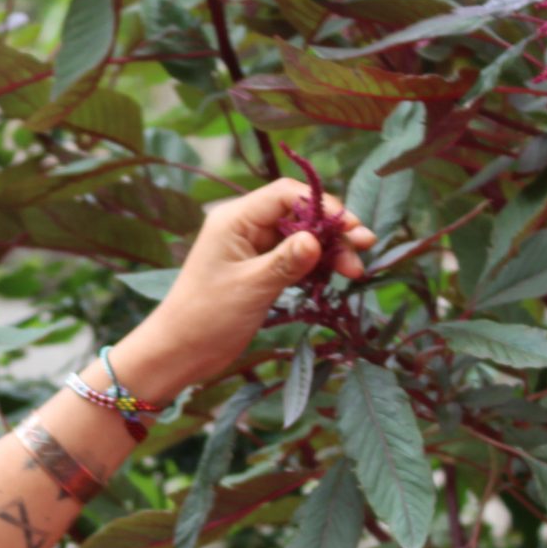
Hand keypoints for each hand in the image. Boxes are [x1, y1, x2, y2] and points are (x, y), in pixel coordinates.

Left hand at [113, 178, 374, 399]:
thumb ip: (286, 261)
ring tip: (356, 271)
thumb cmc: (207, 317)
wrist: (180, 352)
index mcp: (235, 219)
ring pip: (301, 238)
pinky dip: (316, 266)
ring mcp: (252, 249)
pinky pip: (295, 259)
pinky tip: (336, 277)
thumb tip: (317, 239)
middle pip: (299, 214)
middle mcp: (244, 227)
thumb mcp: (251, 288)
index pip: (285, 195)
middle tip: (366, 246)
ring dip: (330, 251)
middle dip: (333, 229)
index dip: (321, 204)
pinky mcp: (260, 271)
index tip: (349, 225)